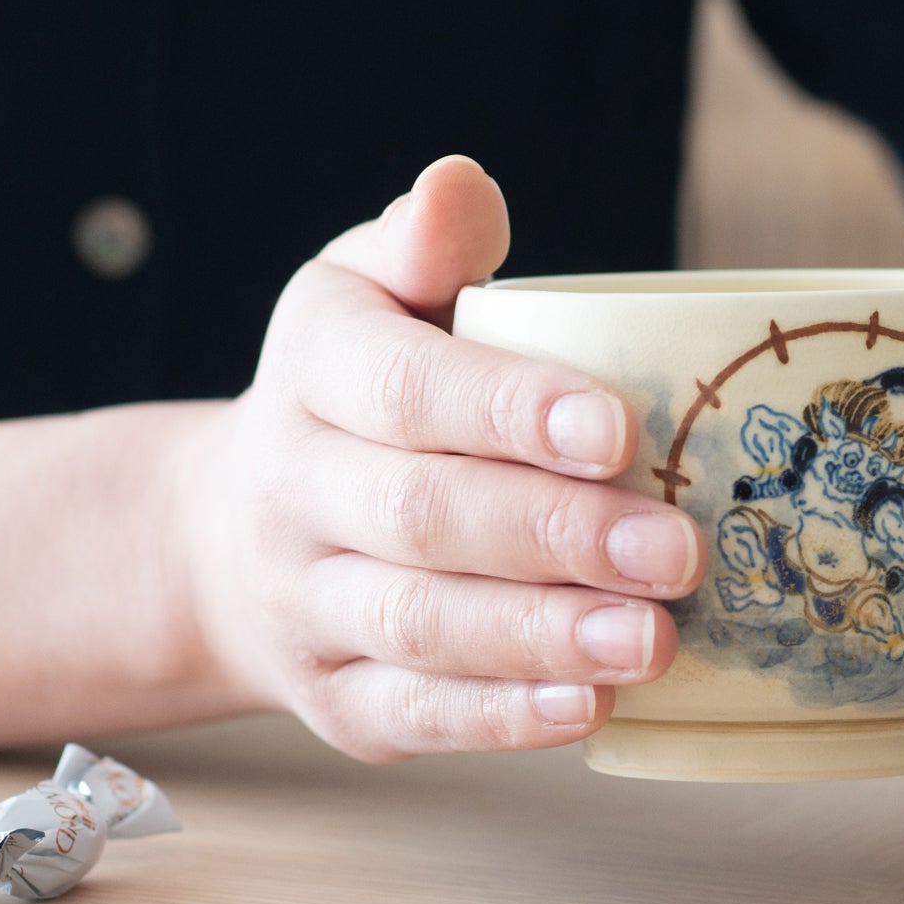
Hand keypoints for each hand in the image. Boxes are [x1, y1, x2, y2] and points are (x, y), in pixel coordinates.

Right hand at [178, 157, 703, 761]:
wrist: (224, 538)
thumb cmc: (356, 393)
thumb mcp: (367, 294)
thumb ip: (426, 246)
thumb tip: (459, 183)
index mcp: (313, 370)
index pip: (401, 389)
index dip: (507, 409)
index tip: (614, 427)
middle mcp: (292, 490)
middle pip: (421, 517)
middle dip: (555, 537)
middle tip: (679, 551)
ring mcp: (306, 605)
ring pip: (418, 627)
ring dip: (543, 637)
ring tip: (655, 639)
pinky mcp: (335, 699)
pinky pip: (412, 714)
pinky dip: (501, 720)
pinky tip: (590, 709)